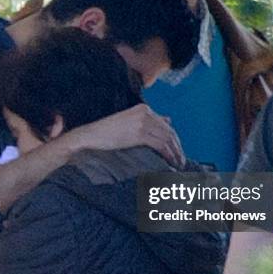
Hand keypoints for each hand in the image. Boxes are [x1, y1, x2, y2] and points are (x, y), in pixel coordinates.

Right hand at [65, 104, 185, 167]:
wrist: (90, 135)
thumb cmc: (107, 132)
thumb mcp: (130, 122)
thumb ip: (149, 120)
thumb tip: (169, 120)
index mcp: (144, 109)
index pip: (166, 125)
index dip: (174, 140)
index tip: (178, 152)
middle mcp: (145, 113)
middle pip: (169, 131)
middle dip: (177, 147)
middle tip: (181, 160)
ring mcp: (142, 122)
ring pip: (166, 138)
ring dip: (175, 153)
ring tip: (178, 164)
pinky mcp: (138, 133)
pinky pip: (159, 144)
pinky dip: (167, 154)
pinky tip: (169, 162)